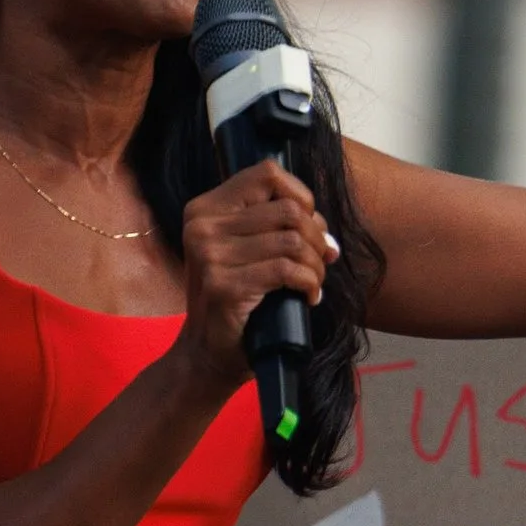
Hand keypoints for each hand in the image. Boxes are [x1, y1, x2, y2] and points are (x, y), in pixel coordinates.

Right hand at [177, 161, 330, 393]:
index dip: (300, 195)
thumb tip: (323, 227)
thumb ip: (272, 225)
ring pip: (292, 240)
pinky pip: (287, 270)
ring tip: (313, 282)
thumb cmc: (235, 300)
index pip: (266, 173)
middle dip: (316, 237)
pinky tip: (309, 297)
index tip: (308, 225)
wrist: (207, 352)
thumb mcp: (243, 250)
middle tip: (320, 261)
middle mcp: (202, 226)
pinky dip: (309, 283)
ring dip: (315, 265)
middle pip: (287, 210)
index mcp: (205, 209)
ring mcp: (209, 256)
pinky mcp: (224, 285)